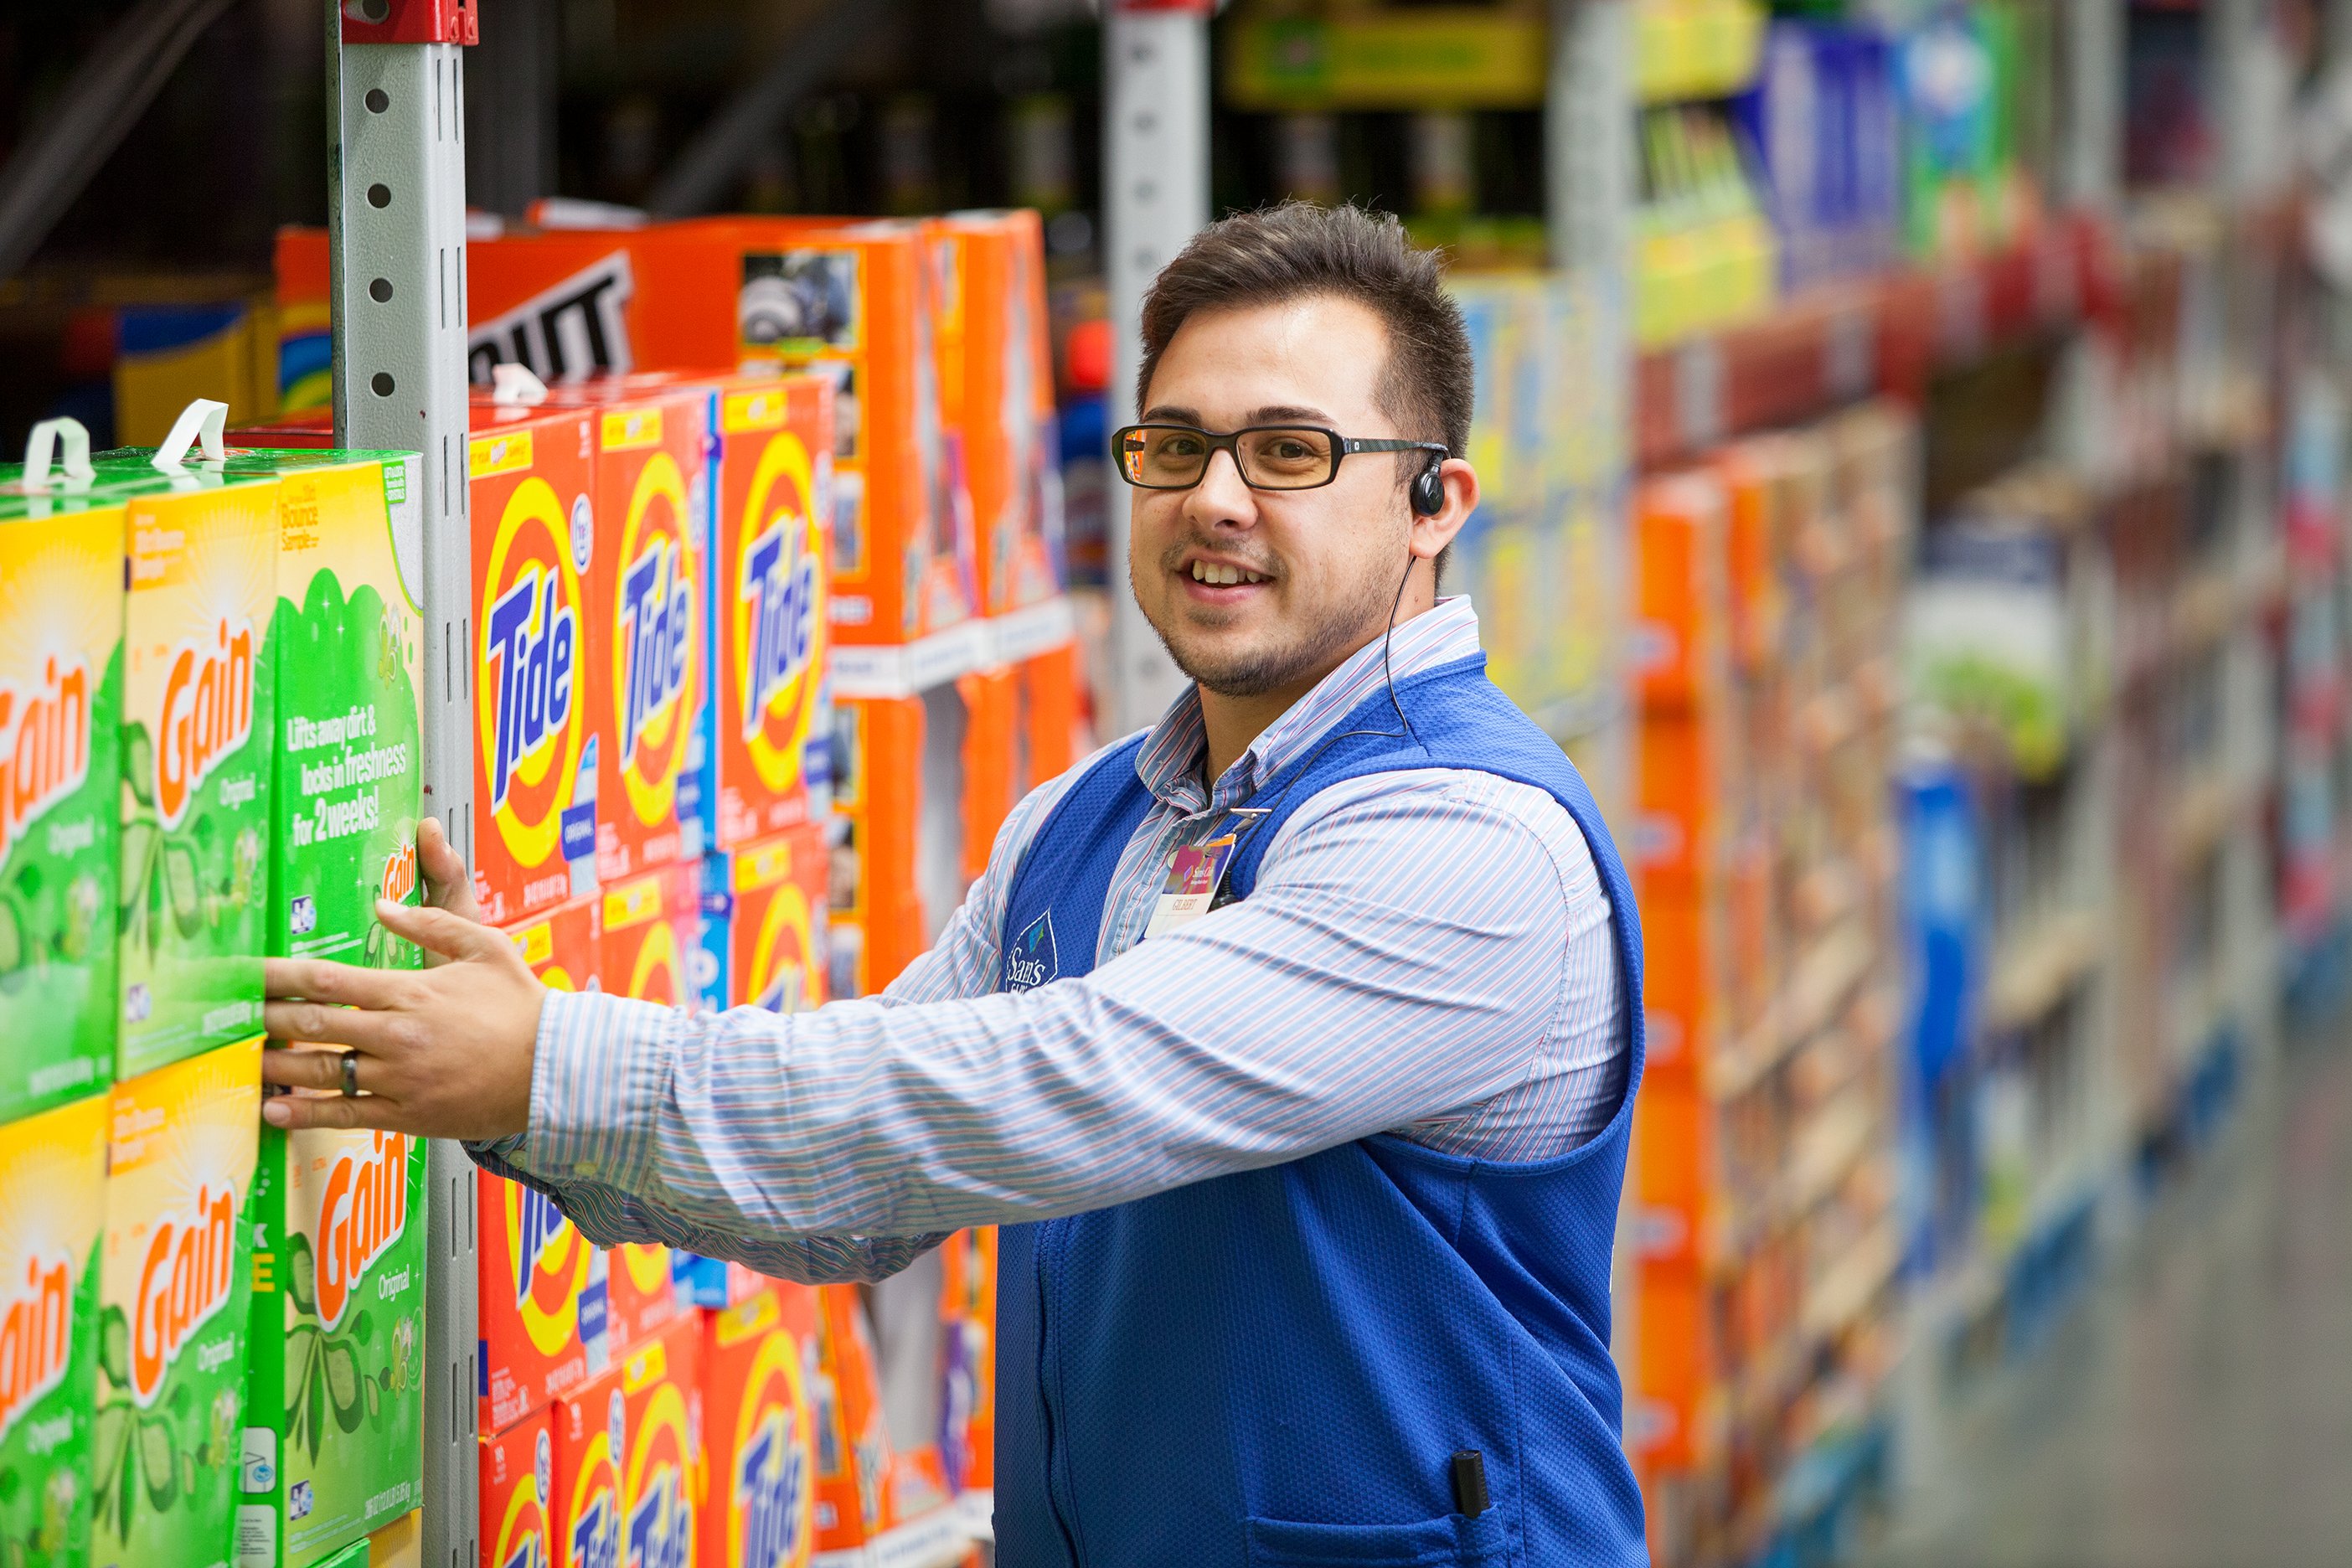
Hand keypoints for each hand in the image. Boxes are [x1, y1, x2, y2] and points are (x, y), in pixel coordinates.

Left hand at [262, 818, 542, 1138]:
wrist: (557, 1071)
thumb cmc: (524, 1008)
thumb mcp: (486, 947)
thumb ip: (431, 923)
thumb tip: (383, 905)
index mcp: (412, 991)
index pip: (328, 979)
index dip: (278, 975)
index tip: (245, 973)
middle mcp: (398, 1035)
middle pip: (312, 1024)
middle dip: (264, 1018)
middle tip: (227, 1015)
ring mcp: (400, 1079)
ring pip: (319, 1072)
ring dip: (274, 1065)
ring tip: (241, 1059)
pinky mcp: (407, 1115)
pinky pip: (344, 1115)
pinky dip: (303, 1113)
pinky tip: (273, 1110)